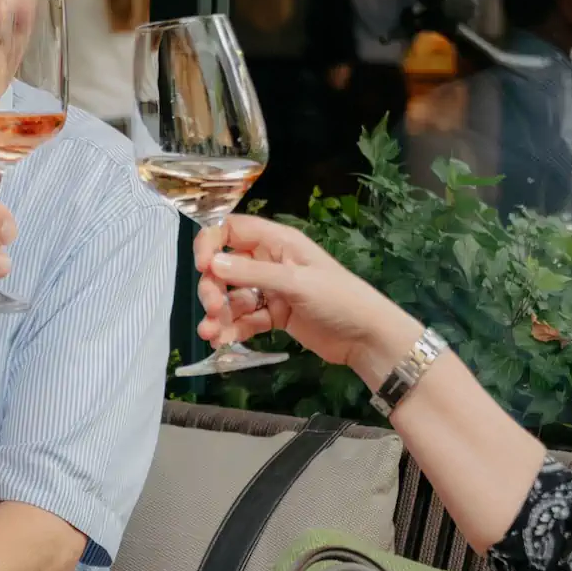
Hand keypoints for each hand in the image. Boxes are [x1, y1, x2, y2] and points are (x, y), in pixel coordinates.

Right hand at [193, 214, 415, 373]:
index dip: (212, 244)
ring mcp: (272, 289)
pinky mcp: (275, 315)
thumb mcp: (296, 283)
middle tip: (213, 309)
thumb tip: (212, 265)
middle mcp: (271, 261)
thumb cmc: (339, 299)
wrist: (367, 337)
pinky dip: (232, 328)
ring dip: (219, 313)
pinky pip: (245, 318)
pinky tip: (222, 340)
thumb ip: (253, 274)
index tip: (204, 267)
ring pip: (233, 296)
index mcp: (278, 241)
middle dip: (214, 287)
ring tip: (211, 334)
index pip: (231, 230)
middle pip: (226, 267)